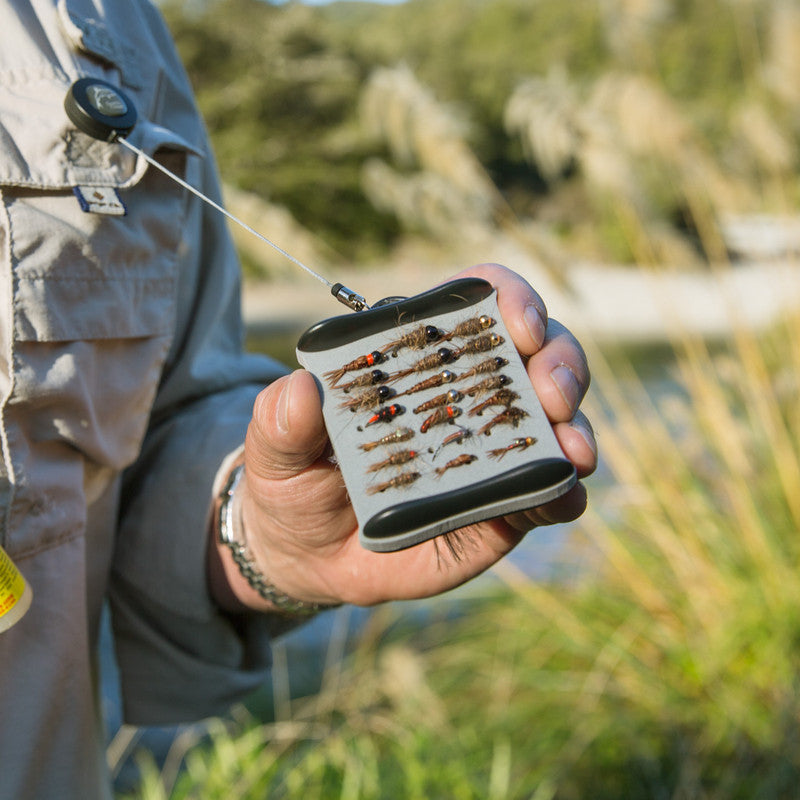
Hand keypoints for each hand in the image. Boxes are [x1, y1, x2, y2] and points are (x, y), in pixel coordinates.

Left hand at [210, 264, 595, 611]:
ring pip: (560, 418)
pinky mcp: (506, 502)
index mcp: (420, 359)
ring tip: (571, 451)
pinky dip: (566, 490)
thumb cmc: (294, 482)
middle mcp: (469, 393)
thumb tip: (300, 388)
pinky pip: (552, 491)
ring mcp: (494, 447)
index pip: (478, 303)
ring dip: (577, 426)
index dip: (508, 297)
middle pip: (538, 354)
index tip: (517, 322)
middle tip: (552, 393)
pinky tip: (564, 495)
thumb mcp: (274, 451)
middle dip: (561, 362)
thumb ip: (280, 420)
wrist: (308, 553)